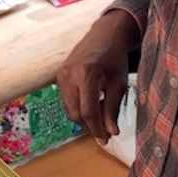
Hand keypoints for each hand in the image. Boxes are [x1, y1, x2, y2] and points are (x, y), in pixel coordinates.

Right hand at [57, 9, 137, 143]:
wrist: (104, 36)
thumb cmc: (114, 58)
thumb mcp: (118, 84)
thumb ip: (112, 109)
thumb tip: (111, 132)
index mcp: (86, 74)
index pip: (87, 111)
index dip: (96, 129)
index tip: (105, 140)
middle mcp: (69, 74)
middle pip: (75, 113)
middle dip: (89, 125)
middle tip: (105, 131)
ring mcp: (61, 75)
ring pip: (69, 109)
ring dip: (84, 117)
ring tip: (100, 115)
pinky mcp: (58, 76)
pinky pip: (66, 100)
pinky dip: (78, 107)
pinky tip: (91, 104)